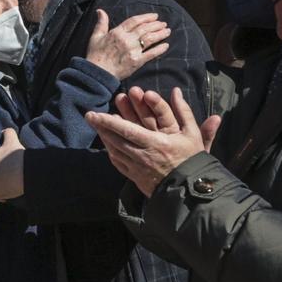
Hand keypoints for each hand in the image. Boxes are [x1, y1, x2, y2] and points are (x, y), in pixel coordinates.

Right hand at [85, 10, 172, 79]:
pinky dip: (159, 49)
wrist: (97, 73)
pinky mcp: (137, 62)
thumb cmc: (95, 55)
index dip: (146, 17)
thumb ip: (101, 23)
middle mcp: (127, 39)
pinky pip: (151, 54)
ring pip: (150, 39)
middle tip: (164, 23)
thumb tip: (100, 10)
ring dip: (160, 34)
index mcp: (117, 32)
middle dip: (156, 25)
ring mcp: (133, 50)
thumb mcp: (96, 36)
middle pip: (145, 28)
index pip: (135, 21)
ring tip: (167, 31)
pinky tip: (166, 45)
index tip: (155, 16)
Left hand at [85, 87, 220, 196]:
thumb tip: (176, 90)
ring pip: (115, 151)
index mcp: (157, 143)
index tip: (97, 113)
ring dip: (104, 138)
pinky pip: (119, 163)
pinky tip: (107, 144)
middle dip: (101, 126)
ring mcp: (138, 168)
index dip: (110, 122)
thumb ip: (184, 111)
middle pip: (117, 139)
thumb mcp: (192, 134)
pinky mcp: (135, 177)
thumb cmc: (192, 160)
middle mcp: (144, 155)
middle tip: (89, 116)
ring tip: (95, 126)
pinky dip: (111, 151)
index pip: (128, 130)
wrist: (190, 190)